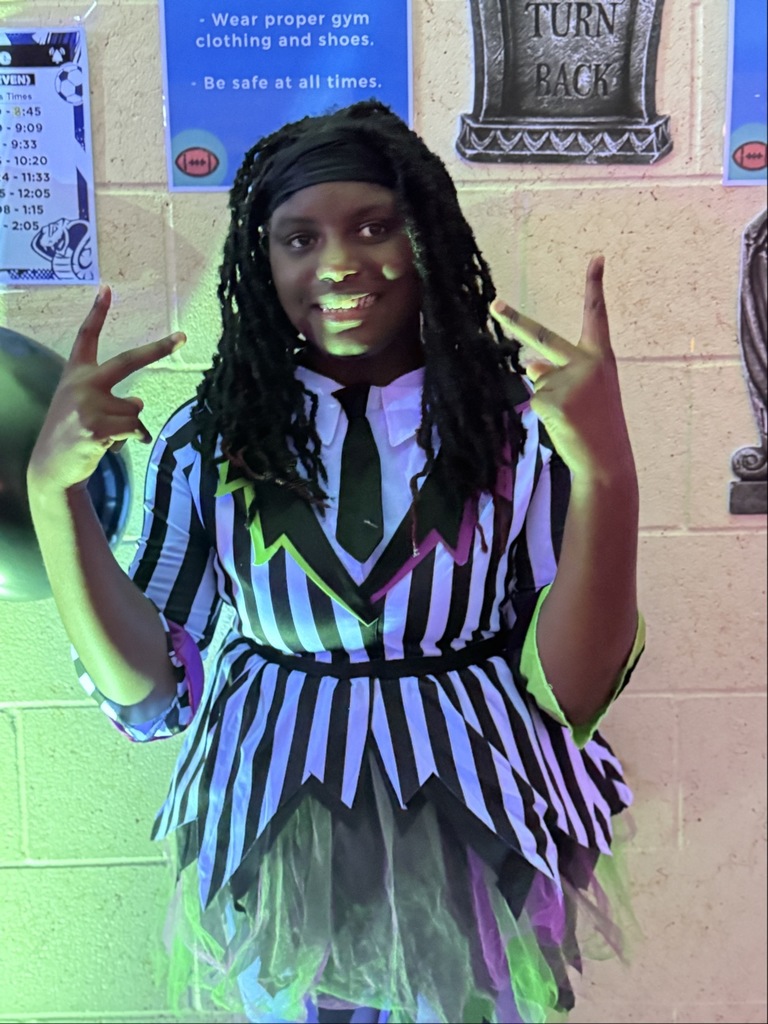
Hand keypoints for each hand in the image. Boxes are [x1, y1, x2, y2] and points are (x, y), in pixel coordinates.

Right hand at [28, 286, 185, 491]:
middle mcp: (81, 384)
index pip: (86, 337)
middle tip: (182, 337)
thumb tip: (138, 403)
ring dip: (130, 427)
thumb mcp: (84, 407)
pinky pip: (134, 429)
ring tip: (106, 436)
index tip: (107, 289)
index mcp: (74, 373)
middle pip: (128, 360)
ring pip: (134, 410)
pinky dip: (132, 440)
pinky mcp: (98, 428)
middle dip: (158, 349)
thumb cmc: (72, 433)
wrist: (51, 466)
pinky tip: (110, 447)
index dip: (97, 312)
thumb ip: (109, 397)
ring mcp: (89, 405)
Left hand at [490, 256, 634, 482]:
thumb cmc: (598, 425)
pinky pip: (534, 398)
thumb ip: (559, 371)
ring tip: (571, 417)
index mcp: (601, 358)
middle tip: (494, 304)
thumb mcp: (586, 391)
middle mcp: (584, 363)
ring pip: (538, 380)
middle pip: (543, 336)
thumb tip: (529, 365)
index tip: (595, 259)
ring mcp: (567, 381)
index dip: (595, 287)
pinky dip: (542, 411)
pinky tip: (563, 423)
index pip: (597, 316)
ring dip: (547, 396)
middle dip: (514, 321)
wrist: (606, 459)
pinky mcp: (550, 400)